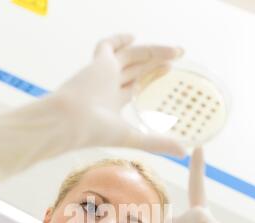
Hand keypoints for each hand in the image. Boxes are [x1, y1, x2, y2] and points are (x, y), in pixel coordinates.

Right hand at [57, 33, 186, 155]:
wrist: (70, 121)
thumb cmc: (96, 133)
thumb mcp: (134, 138)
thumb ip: (158, 143)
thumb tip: (184, 153)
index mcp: (114, 103)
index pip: (135, 87)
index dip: (152, 79)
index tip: (170, 73)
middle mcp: (109, 87)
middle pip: (137, 69)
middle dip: (156, 63)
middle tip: (178, 59)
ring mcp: (104, 74)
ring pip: (131, 57)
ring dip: (152, 52)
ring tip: (175, 52)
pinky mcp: (98, 63)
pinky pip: (107, 46)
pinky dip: (119, 39)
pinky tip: (135, 37)